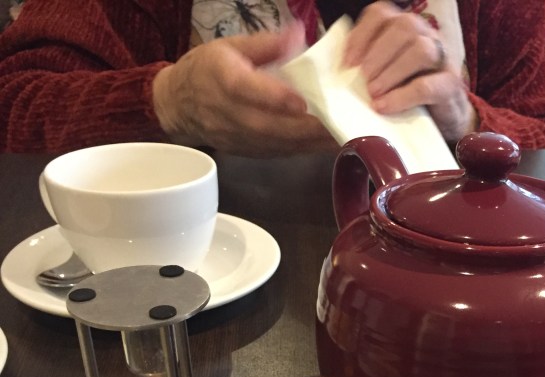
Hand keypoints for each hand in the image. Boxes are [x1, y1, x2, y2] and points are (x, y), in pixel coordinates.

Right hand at [153, 23, 337, 155]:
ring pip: (282, 143)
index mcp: (223, 80)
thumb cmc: (206, 71)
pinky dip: (309, 148)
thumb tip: (298, 35)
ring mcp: (243, 138)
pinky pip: (284, 152)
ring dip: (315, 141)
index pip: (247, 91)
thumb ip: (266, 44)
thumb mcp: (230, 46)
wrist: (178, 107)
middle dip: (309, 126)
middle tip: (342, 121)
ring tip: (346, 134)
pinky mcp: (253, 152)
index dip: (275, 97)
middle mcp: (232, 114)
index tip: (303, 100)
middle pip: (272, 125)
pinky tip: (331, 142)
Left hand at [342, 1, 476, 140]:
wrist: (443, 121)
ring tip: (373, 93)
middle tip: (362, 78)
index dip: (362, 34)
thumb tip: (337, 70)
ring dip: (391, 71)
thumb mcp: (385, 75)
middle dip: (378, 52)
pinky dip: (402, 96)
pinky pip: (427, 86)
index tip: (347, 61)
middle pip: (404, 26)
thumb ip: (366, 66)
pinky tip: (384, 106)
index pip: (382, 14)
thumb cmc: (407, 95)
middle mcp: (427, 36)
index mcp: (406, 28)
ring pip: (420, 50)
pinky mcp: (451, 87)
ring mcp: (443, 60)